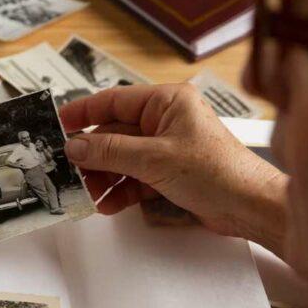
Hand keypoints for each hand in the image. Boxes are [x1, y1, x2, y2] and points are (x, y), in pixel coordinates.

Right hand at [59, 84, 287, 253]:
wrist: (250, 206)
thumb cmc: (217, 172)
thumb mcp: (154, 159)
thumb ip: (110, 152)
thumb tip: (75, 147)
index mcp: (167, 102)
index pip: (115, 100)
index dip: (84, 112)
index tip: (57, 124)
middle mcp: (167, 121)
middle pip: (115, 133)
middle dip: (92, 155)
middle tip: (69, 171)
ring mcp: (168, 148)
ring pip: (123, 159)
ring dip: (104, 177)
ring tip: (88, 194)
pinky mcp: (171, 173)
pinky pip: (136, 178)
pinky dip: (121, 191)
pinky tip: (109, 205)